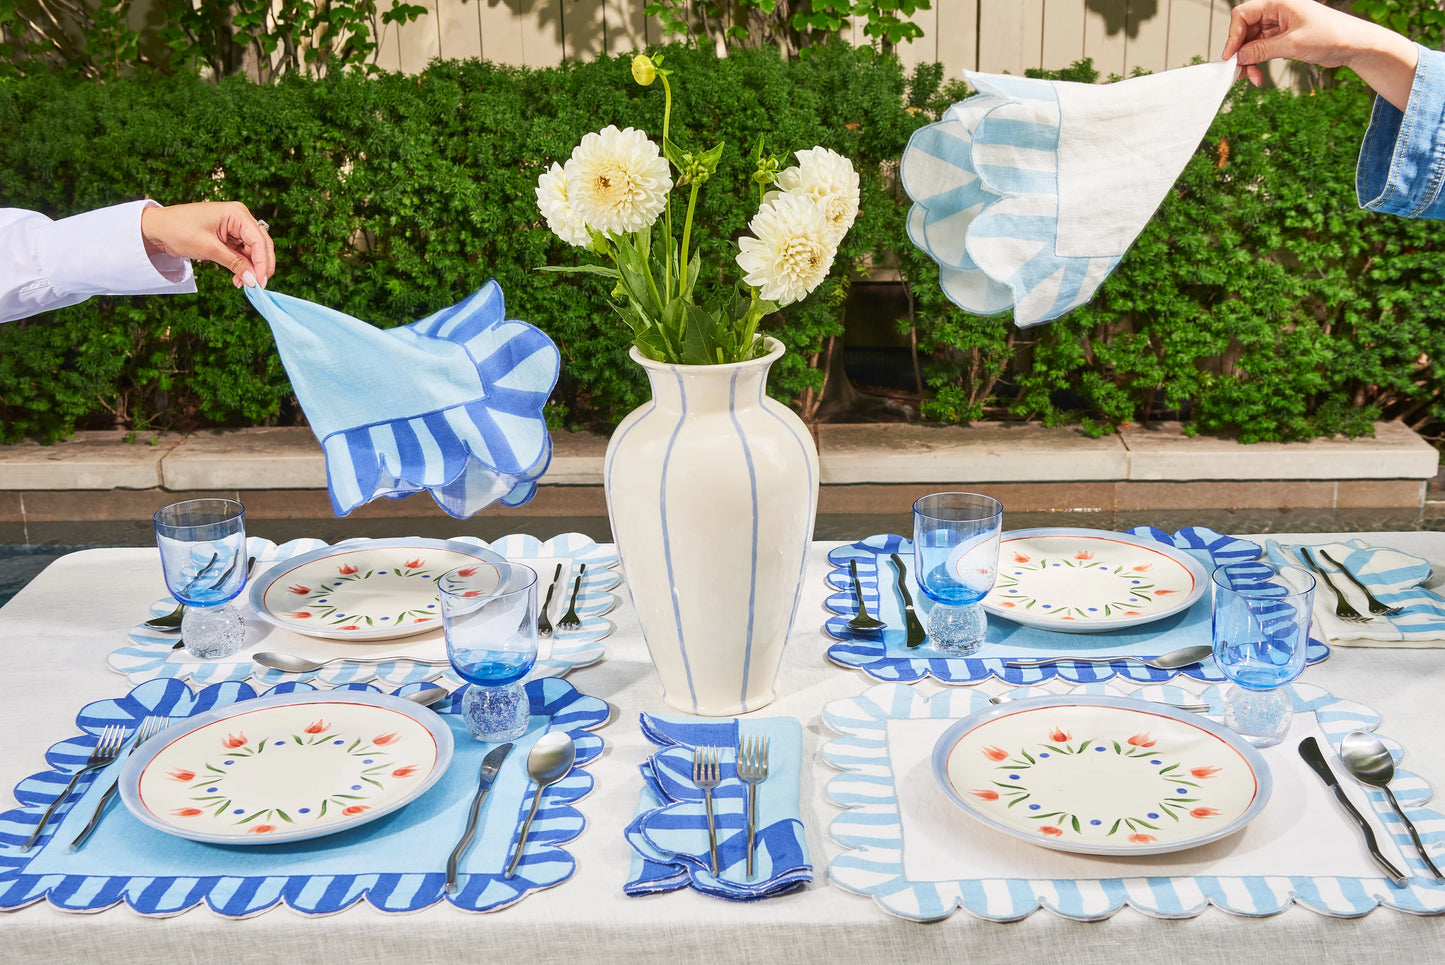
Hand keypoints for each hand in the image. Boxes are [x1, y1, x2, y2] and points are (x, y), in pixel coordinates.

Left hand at [140, 201, 275, 287]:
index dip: (263, 262)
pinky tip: (238, 278)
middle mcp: (239, 218)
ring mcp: (235, 228)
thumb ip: (234, 263)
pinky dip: (242, 266)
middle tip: (257, 286)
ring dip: (250, 268)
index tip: (261, 282)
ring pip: (253, 252)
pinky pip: (242, 254)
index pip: (259, 240)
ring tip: (242, 283)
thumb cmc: (178, 230)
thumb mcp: (208, 248)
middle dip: (260, 266)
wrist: (157, 228)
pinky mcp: (229, 237)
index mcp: (237, 213)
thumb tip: (253, 280)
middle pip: (261, 245)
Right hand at [1221, 0, 1417, 109]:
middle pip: (1245, 30)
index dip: (1233, 35)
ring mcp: (1280, 25)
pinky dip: (1258, 62)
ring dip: (1249, 60)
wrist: (1354, 45)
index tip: (1231, 56)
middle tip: (1240, 71)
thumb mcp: (1292, 44)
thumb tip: (1238, 57)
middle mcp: (1277, 11)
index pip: (1243, 14)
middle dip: (1241, 52)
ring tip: (1252, 77)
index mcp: (1279, 3)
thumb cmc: (1332, 35)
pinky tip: (1259, 75)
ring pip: (1252, 42)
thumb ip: (1261, 50)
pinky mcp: (1285, 38)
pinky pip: (1263, 49)